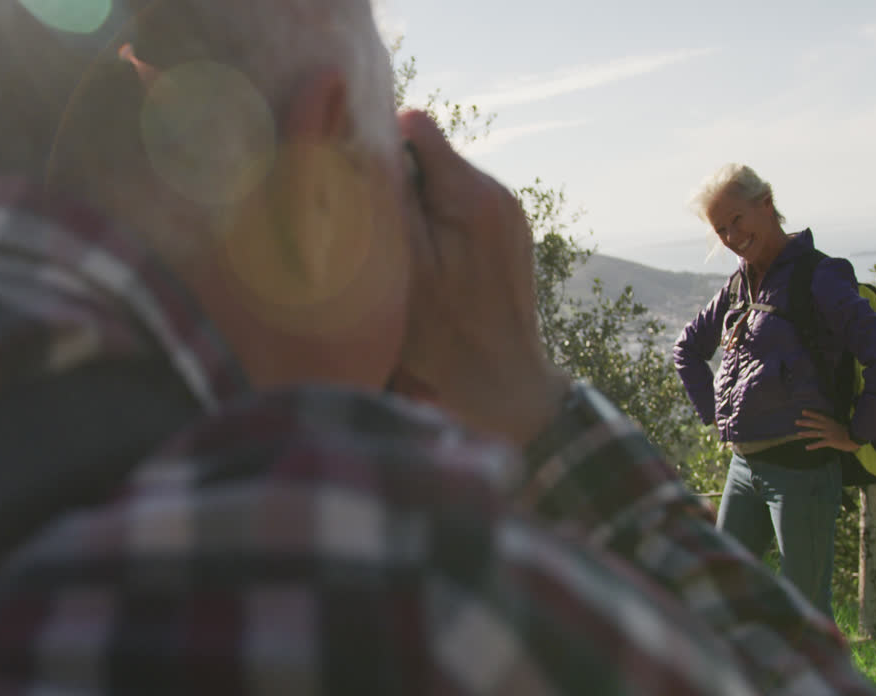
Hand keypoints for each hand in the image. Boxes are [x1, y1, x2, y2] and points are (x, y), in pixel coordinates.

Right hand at [391, 110, 568, 445]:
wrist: (504, 387)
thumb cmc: (443, 338)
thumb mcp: (400, 269)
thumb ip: (388, 202)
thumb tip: (370, 146)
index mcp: (470, 195)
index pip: (417, 128)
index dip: (380, 149)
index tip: (361, 188)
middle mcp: (499, 194)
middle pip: (431, 158)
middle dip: (401, 186)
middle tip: (382, 236)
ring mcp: (512, 216)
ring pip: (446, 187)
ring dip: (420, 211)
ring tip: (407, 259)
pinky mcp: (514, 238)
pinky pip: (465, 213)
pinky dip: (441, 230)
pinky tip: (433, 271)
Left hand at [795, 410, 860, 452]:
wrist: (856, 438)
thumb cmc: (849, 433)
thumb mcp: (839, 426)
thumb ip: (832, 426)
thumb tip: (825, 426)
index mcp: (831, 422)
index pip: (819, 416)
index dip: (811, 414)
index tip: (803, 411)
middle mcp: (829, 427)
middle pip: (815, 423)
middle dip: (805, 422)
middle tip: (796, 421)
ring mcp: (830, 434)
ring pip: (815, 433)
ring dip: (806, 433)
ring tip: (798, 434)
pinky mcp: (831, 441)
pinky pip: (820, 443)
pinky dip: (813, 446)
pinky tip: (807, 447)